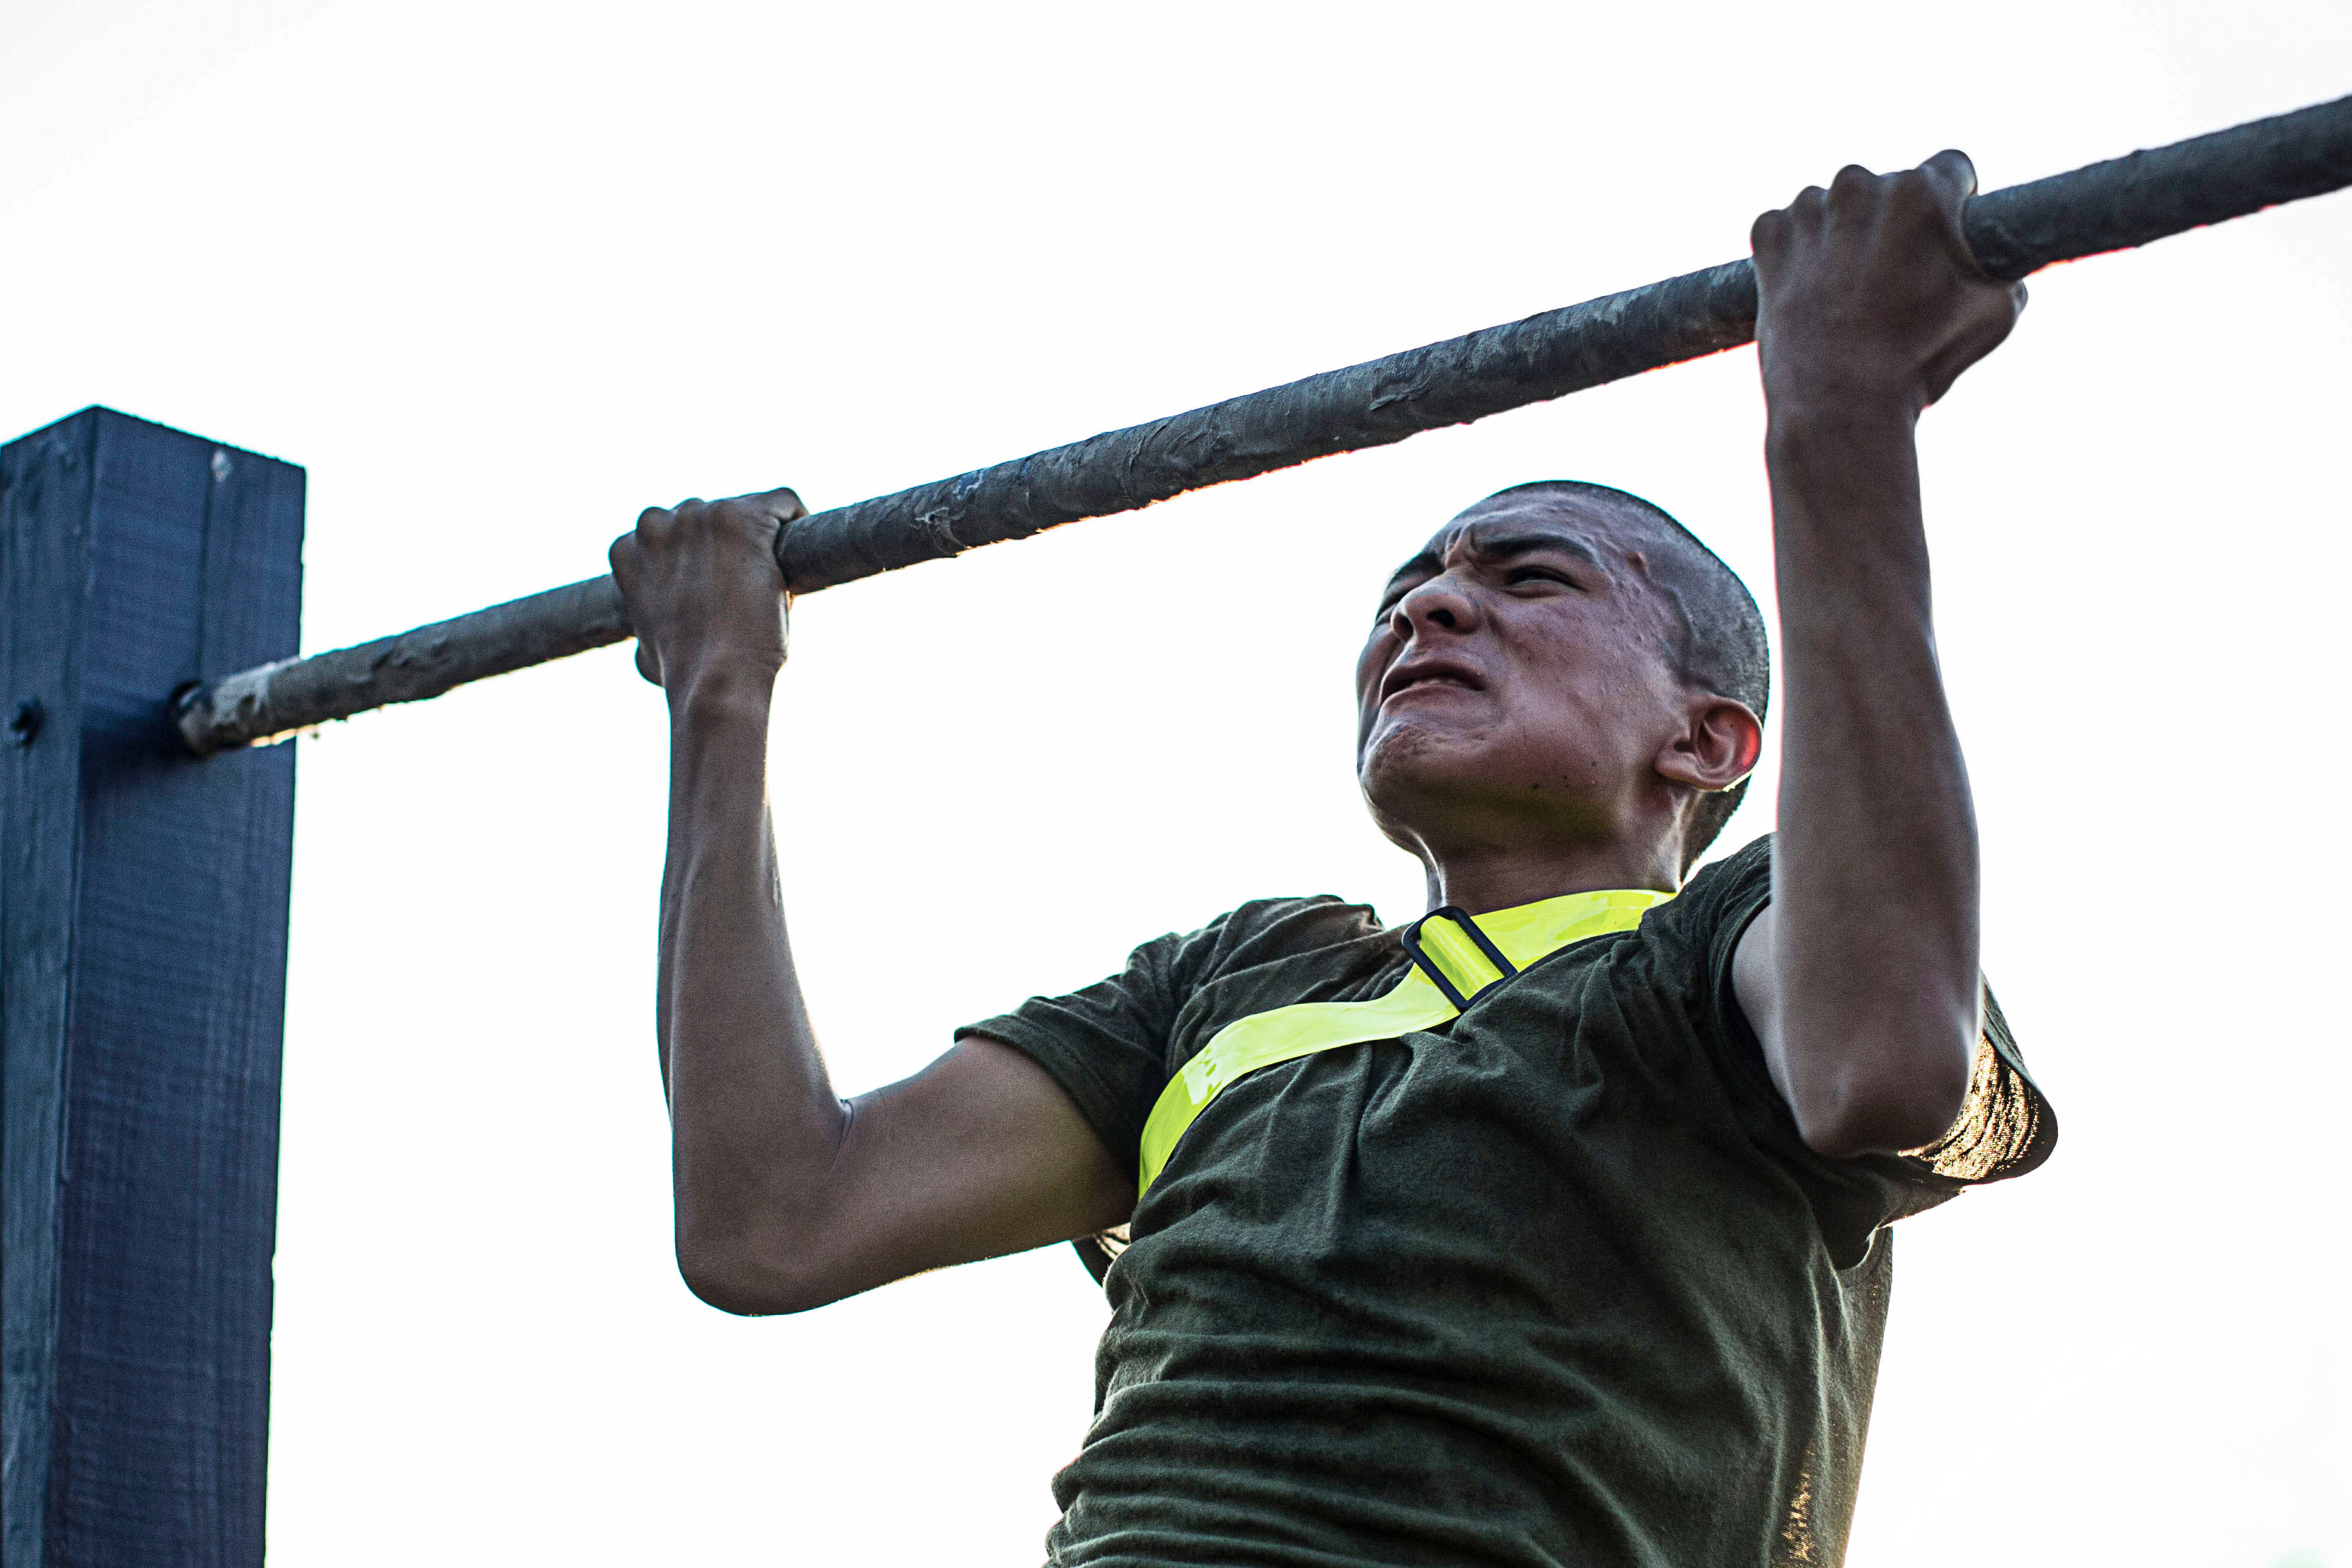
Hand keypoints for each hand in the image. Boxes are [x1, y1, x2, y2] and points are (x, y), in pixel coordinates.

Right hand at [609, 488, 805, 701]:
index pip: (675, 533)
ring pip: (747, 509)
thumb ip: (649, 627)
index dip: (705, 561)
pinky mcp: (741, 516)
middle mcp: (654, 523)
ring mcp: (697, 516)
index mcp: (627, 549)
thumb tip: (650, 645)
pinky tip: (798, 557)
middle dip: (733, 549)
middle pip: (710, 519)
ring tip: (770, 586)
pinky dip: (796, 523)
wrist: (716, 681)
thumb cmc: (686, 677)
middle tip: (749, 592)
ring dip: (764, 541)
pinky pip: (782, 501)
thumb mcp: (649, 651)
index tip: (722, 590)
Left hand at [1751, 150, 2025, 416]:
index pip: (1950, 168)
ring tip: (1848, 291)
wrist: (1838, 403)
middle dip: (1894, 224)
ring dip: (1843, 234)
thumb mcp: (1996, 313)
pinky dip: (1797, 250)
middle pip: (1888, 189)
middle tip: (1892, 279)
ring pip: (1835, 207)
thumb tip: (2000, 263)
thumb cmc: (1921, 361)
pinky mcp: (1769, 237)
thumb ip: (2007, 269)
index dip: (1953, 203)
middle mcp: (1860, 186)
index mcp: (1920, 191)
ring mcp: (1808, 209)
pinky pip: (1787, 226)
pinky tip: (1811, 290)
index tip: (1942, 233)